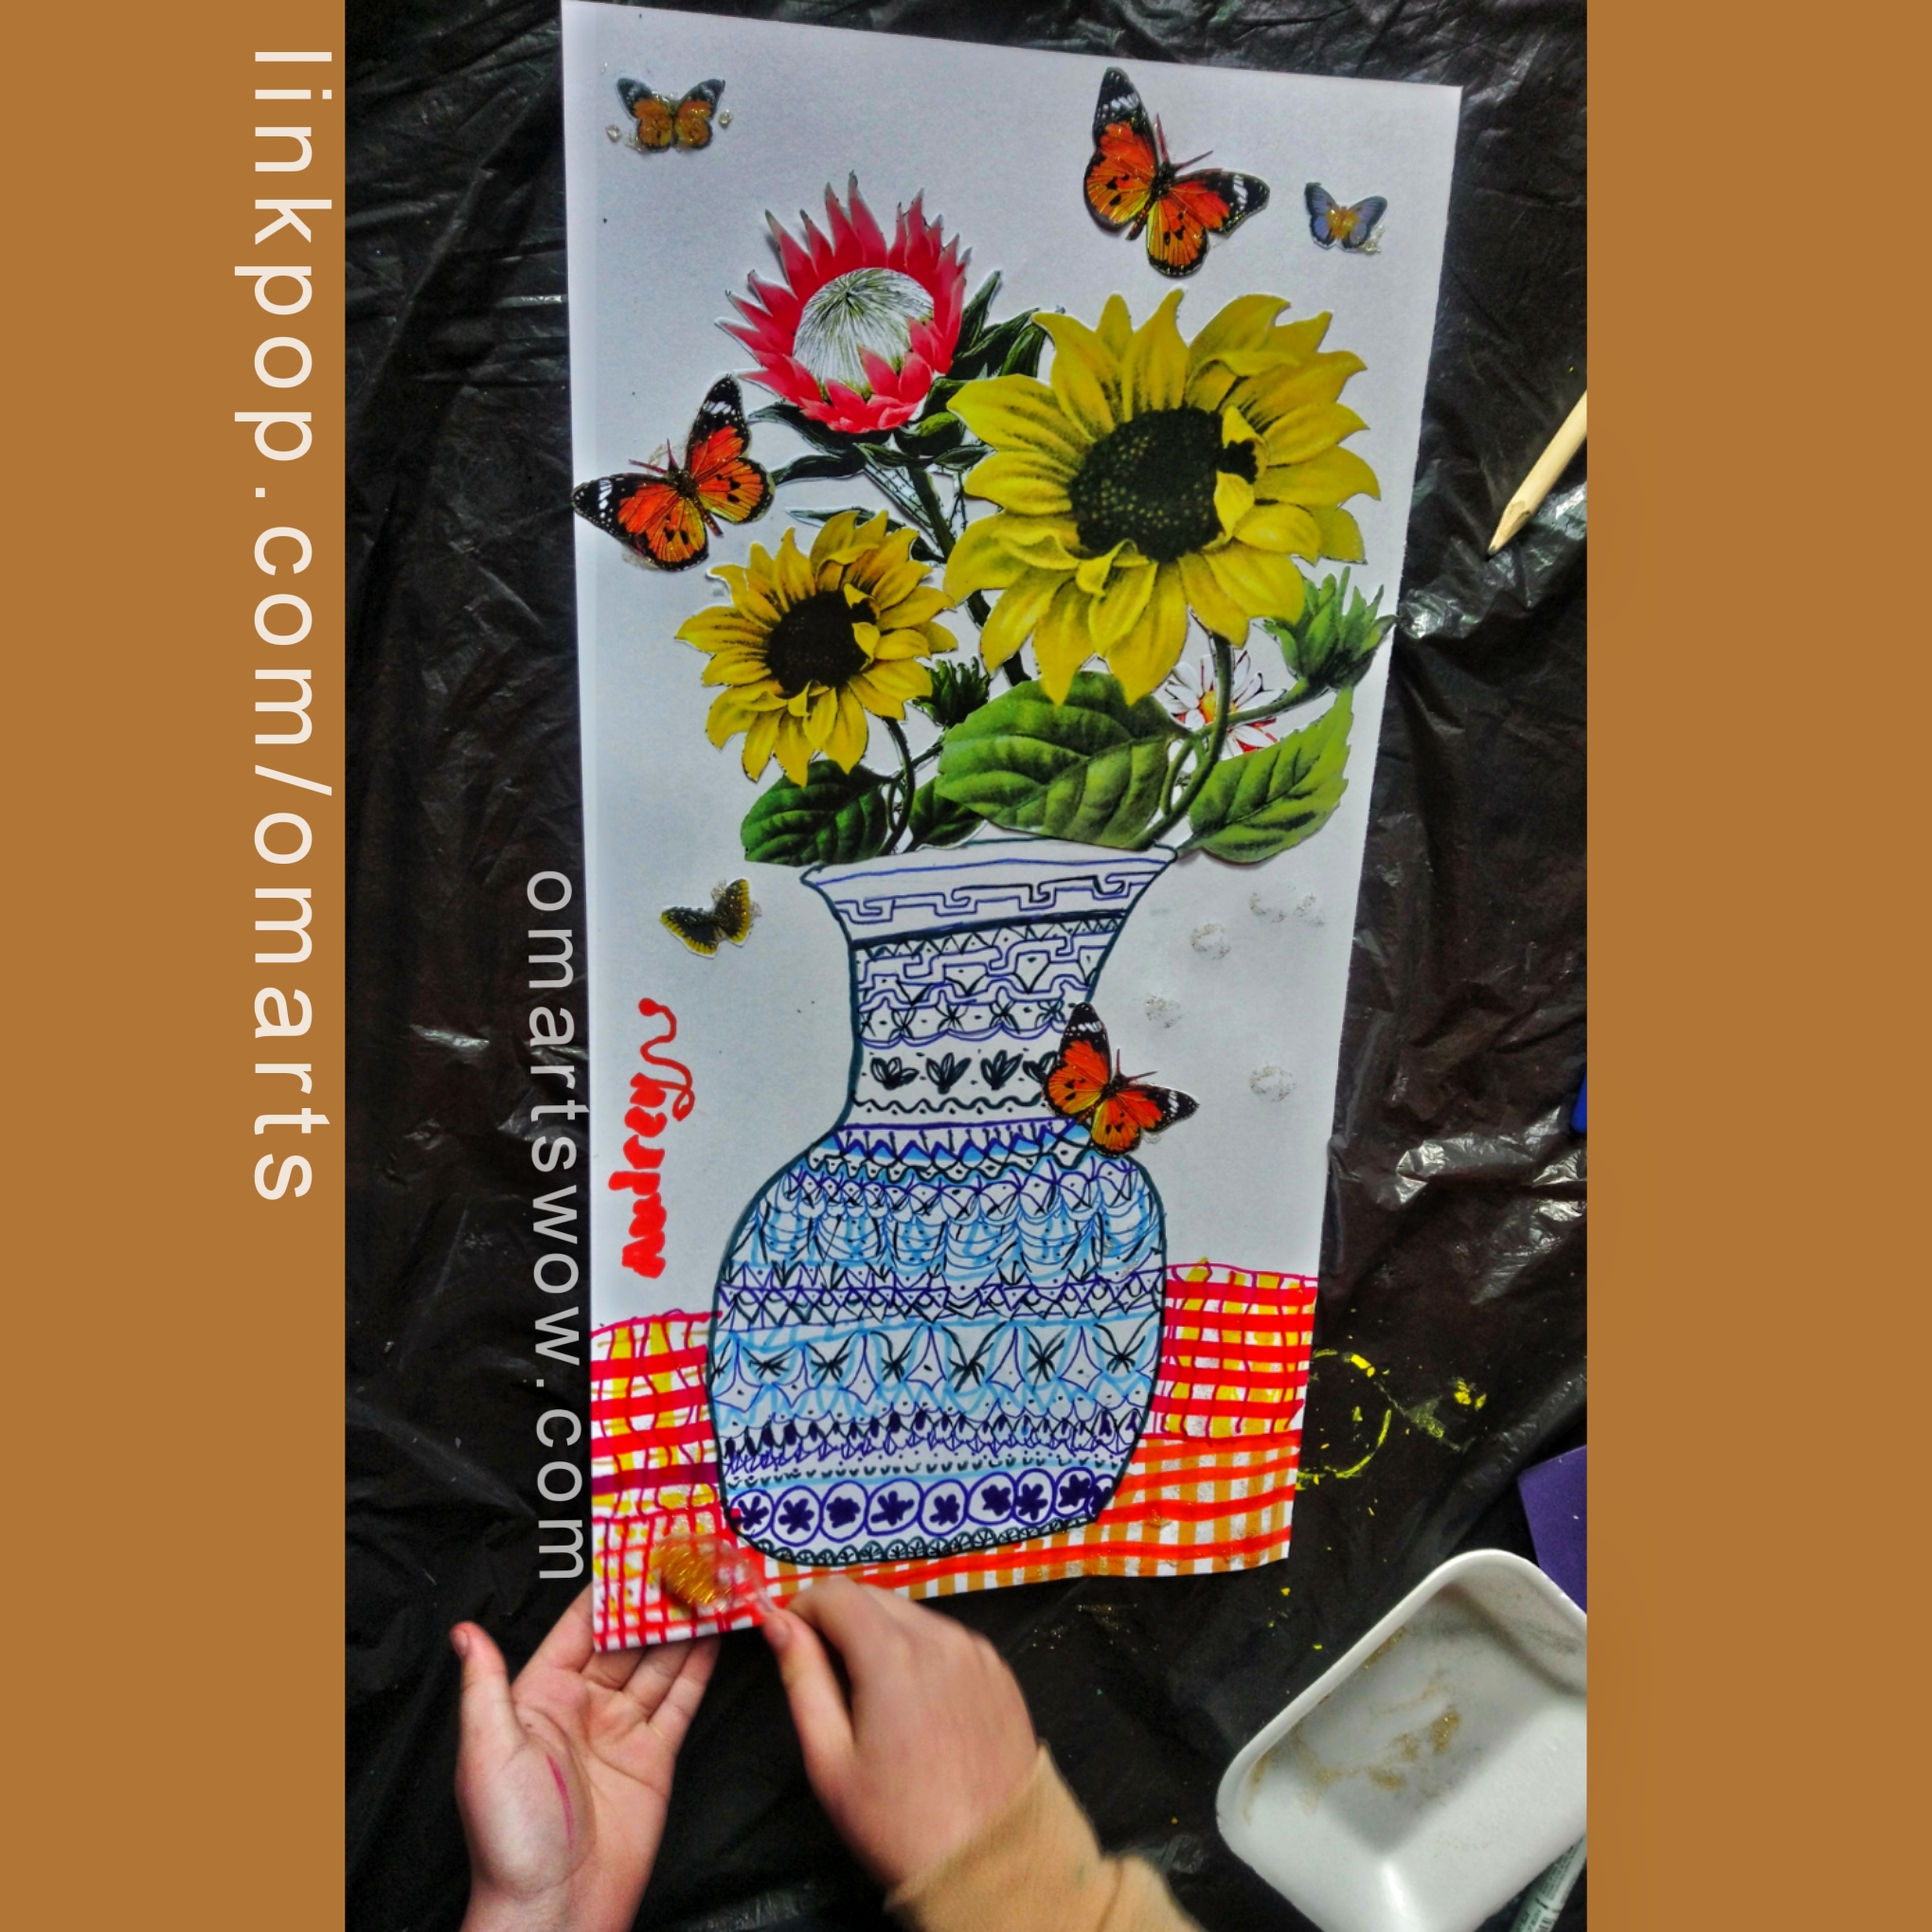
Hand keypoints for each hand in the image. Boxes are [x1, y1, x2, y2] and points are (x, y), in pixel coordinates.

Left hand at [451, 1586, 717, 1931]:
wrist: (555, 1909)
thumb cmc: (511, 1835)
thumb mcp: (488, 1750)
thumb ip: (485, 1684)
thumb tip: (464, 1630)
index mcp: (540, 1696)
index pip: (582, 1626)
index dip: (612, 1588)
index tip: (640, 1548)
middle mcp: (584, 1706)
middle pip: (627, 1638)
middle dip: (657, 1598)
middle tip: (691, 1555)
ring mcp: (622, 1730)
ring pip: (659, 1661)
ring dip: (685, 1623)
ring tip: (713, 1580)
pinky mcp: (654, 1756)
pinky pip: (680, 1699)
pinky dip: (702, 1665)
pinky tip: (719, 1632)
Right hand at [763, 1579, 1036, 1889]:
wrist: (990, 1862)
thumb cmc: (898, 1822)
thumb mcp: (830, 1759)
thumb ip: (802, 1677)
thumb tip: (778, 1623)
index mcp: (893, 1653)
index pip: (835, 1593)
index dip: (802, 1607)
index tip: (790, 1638)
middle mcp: (940, 1636)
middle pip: (874, 1598)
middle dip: (840, 1621)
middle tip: (826, 1674)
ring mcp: (976, 1651)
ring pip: (912, 1616)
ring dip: (882, 1635)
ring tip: (872, 1697)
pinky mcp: (999, 1670)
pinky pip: (947, 1640)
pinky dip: (921, 1653)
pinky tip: (916, 1704)